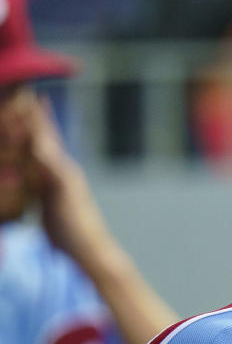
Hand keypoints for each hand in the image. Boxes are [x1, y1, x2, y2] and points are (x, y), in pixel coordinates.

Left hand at [22, 92, 114, 269]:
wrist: (90, 252)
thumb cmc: (71, 240)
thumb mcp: (51, 212)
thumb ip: (43, 196)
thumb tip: (35, 193)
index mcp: (58, 179)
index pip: (43, 148)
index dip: (37, 128)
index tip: (30, 105)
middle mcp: (65, 173)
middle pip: (47, 138)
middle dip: (38, 116)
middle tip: (30, 91)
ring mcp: (66, 177)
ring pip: (49, 144)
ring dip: (39, 122)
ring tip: (31, 99)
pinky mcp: (66, 185)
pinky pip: (50, 160)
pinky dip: (42, 143)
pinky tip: (35, 130)